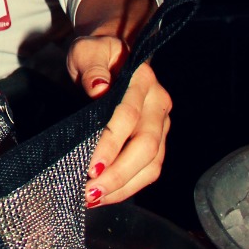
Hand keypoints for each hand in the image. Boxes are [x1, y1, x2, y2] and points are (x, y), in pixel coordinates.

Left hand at [72, 56, 172, 207]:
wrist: (114, 53)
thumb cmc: (97, 53)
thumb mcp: (87, 50)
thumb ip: (92, 67)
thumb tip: (99, 88)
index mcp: (142, 81)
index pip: (127, 116)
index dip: (110, 143)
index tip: (91, 165)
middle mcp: (158, 104)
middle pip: (146, 147)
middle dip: (118, 174)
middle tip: (90, 191)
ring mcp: (161, 124)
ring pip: (152, 164)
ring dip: (124, 186)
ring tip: (94, 198)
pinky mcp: (158, 140)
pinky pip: (149, 169)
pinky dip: (129, 186)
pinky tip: (106, 194)